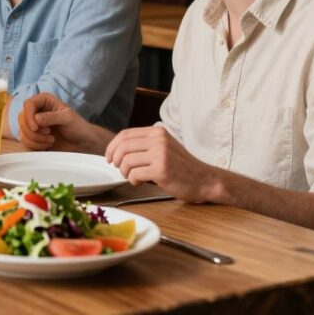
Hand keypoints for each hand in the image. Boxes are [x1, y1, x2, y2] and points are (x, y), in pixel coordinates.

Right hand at [18, 92, 96, 151]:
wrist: (82, 143)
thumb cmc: (78, 127)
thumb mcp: (68, 118)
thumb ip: (52, 117)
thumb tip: (36, 119)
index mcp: (44, 101)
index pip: (28, 104)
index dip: (28, 116)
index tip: (36, 127)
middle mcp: (36, 111)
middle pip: (21, 119)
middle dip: (33, 131)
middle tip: (49, 133)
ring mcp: (33, 125)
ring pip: (22, 132)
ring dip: (36, 139)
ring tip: (51, 139)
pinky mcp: (33, 137)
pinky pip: (25, 142)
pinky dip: (36, 145)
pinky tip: (47, 144)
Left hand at [104, 126, 218, 202]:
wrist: (204, 180)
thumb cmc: (181, 166)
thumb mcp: (164, 147)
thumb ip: (144, 144)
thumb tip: (117, 149)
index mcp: (157, 132)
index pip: (125, 134)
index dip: (112, 146)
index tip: (109, 157)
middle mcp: (158, 140)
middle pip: (123, 147)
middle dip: (115, 160)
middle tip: (118, 169)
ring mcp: (160, 154)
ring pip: (126, 161)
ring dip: (124, 172)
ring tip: (132, 177)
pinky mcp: (161, 170)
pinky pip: (135, 174)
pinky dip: (133, 180)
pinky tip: (140, 182)